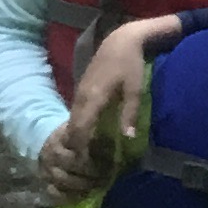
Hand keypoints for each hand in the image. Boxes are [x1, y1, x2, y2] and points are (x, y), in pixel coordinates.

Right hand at [44, 18, 168, 200]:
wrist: (120, 40)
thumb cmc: (130, 64)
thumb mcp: (135, 89)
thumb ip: (130, 113)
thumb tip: (128, 138)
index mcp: (93, 98)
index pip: (79, 129)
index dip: (80, 148)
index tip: (87, 165)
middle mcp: (81, 98)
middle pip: (72, 129)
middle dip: (76, 148)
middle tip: (87, 167)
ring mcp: (79, 94)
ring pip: (72, 122)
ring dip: (76, 139)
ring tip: (87, 158)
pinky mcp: (81, 92)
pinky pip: (75, 115)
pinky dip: (78, 129)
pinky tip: (88, 139)